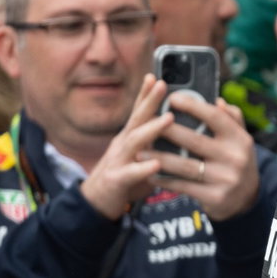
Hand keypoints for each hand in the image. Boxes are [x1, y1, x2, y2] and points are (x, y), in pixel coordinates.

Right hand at [81, 76, 172, 220]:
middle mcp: (122, 144)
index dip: (146, 94)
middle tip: (163, 84)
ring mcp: (117, 160)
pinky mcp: (116, 180)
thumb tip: (180, 128)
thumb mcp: (140, 154)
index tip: (156, 75)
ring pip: (133, 142)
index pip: (138, 112)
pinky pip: (130, 173)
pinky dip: (143, 168)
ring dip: (151, 129)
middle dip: (149, 101)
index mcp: (130, 137)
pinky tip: (156, 165)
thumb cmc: (125, 176)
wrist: (97, 202)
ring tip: (169, 118)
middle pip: (136, 119)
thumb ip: (156, 142)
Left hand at [146, 91, 260, 220]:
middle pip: (195, 141)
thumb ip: (232, 119)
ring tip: (140, 152)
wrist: (247, 199)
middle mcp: (235, 158)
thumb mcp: (242, 140)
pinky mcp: (215, 197)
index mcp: (240, 139)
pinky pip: (184, 186)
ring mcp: (225, 179)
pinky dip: (165, 180)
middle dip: (167, 131)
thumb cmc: (237, 161)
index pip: (215, 117)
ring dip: (159, 158)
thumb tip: (218, 101)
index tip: (172, 98)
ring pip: (185, 166)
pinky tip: (151, 174)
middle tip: (147, 123)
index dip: (193, 106)